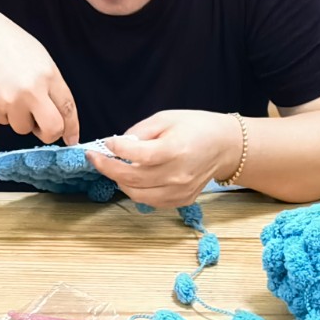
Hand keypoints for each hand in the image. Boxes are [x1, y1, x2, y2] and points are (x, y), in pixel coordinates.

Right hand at [0, 12, 78, 144]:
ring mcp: (10, 100)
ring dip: (20, 118)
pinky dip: (1, 112)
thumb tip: (57, 113)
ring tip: (10, 94)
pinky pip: (2, 121)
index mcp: (48, 74)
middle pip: (52, 129)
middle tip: (42, 128)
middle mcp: (32, 90)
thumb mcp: (39, 57)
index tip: (71, 138)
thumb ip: (50, 85)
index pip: (67, 108)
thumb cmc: (7, 42)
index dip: (72, 127)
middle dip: (49, 134)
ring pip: (23, 128)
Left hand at [86, 110, 238, 209]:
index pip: (137, 155)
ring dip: (119, 181)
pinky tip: (132, 177)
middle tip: (95, 157)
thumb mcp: (166, 118)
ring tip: (113, 167)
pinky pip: (150, 201)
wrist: (224, 146)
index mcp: (174, 150)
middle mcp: (177, 175)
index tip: (106, 142)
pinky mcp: (181, 200)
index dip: (117, 149)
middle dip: (107, 167)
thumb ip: (140, 131)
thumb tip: (117, 144)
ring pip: (137, 194)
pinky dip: (136, 190)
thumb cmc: (195, 127)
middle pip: (132, 178)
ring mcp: (180, 191)